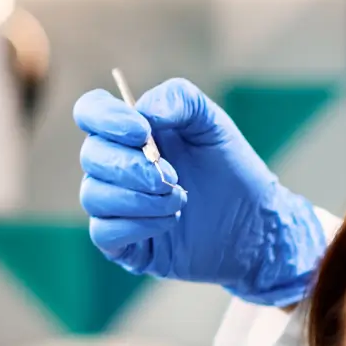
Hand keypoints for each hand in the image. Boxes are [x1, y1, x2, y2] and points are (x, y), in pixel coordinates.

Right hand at [74, 78, 325, 305]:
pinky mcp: (125, 245)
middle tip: (174, 176)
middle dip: (132, 166)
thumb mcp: (213, 124)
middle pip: (91, 155)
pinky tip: (170, 222)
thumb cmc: (230, 170)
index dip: (106, 118)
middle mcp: (115, 167)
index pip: (90, 112)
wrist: (255, 223)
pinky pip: (103, 233)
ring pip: (94, 196)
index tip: (142, 131)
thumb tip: (145, 110)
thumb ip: (180, 100)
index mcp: (129, 133)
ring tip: (180, 200)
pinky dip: (135, 226)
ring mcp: (117, 207)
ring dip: (139, 198)